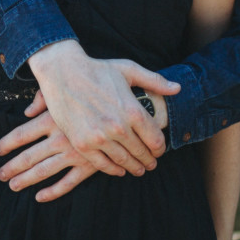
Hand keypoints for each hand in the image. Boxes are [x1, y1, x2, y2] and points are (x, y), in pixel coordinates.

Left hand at [0, 99, 100, 200]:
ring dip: (27, 180)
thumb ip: (43, 98)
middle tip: (1, 175)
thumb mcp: (67, 89)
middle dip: (12, 167)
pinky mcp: (89, 165)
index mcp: (53, 118)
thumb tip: (27, 111)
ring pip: (44, 171)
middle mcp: (60, 138)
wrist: (128, 106)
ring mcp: (74, 154)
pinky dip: (53, 191)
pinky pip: (68, 183)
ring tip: (13, 186)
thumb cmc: (94, 92)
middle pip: (29, 156)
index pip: (22, 134)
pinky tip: (40, 197)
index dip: (7, 143)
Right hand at [24, 40, 177, 176]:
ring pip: (124, 161)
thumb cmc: (97, 69)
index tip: (159, 150)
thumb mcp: (129, 70)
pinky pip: (102, 164)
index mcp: (132, 110)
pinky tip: (119, 170)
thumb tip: (177, 88)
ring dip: (134, 168)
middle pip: (141, 153)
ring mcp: (99, 137)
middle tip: (150, 164)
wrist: (62, 71)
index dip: (160, 148)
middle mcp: (118, 127)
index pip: (155, 140)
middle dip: (148, 160)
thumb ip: (155, 81)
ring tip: (138, 170)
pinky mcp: (82, 143)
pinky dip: (113, 170)